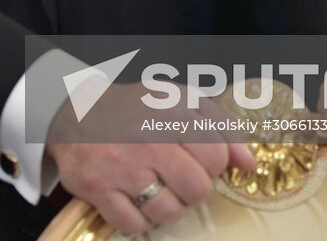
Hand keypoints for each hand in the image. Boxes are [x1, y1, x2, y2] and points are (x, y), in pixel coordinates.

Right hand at [46, 84, 254, 234]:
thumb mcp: (180, 100)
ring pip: (169, 212)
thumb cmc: (136, 108)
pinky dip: (142, 220)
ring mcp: (123, 168)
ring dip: (170, 206)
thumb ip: (220, 125)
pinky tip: (139, 199)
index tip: (202, 158)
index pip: (216, 156)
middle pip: (197, 189)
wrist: (78, 113)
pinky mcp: (99, 191)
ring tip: (161, 187)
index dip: (215, 163)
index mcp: (172, 112)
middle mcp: (148, 140)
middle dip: (195, 187)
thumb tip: (248, 162)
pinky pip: (136, 226)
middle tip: (181, 175)